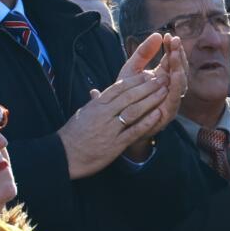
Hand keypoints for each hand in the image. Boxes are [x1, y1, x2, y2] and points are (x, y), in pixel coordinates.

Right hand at [59, 51, 171, 177]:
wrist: (64, 156)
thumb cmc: (73, 135)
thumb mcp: (82, 114)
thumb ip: (93, 103)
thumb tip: (96, 93)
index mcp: (96, 105)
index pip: (118, 88)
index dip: (135, 80)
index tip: (148, 74)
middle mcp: (104, 114)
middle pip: (129, 96)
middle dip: (148, 86)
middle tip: (163, 79)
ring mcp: (110, 129)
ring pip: (134, 110)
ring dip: (151, 100)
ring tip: (165, 91)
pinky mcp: (115, 144)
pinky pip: (133, 131)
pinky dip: (147, 122)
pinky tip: (158, 114)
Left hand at [115, 32, 184, 160]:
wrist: (116, 124)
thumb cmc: (123, 98)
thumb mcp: (131, 70)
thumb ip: (142, 53)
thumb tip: (156, 34)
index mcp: (162, 77)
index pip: (172, 59)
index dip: (171, 48)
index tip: (168, 35)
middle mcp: (169, 88)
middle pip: (180, 67)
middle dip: (178, 53)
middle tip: (174, 40)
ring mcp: (170, 99)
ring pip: (182, 80)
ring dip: (180, 66)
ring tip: (175, 52)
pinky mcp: (169, 111)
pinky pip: (176, 96)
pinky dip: (178, 84)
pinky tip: (175, 72)